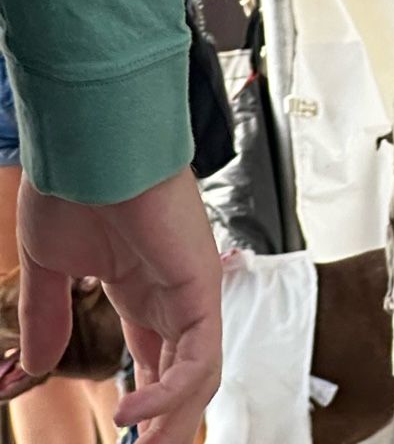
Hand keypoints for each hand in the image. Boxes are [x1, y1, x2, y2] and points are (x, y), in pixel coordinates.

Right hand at [18, 167, 220, 442]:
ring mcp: (191, 286)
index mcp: (143, 283)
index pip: (157, 356)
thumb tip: (33, 364)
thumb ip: (48, 315)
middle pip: (184, 373)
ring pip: (198, 375)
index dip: (146, 399)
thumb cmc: (73, 181)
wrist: (91, 140)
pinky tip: (131, 413)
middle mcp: (174, 288)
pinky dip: (170, 395)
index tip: (124, 431)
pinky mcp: (199, 284)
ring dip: (171, 422)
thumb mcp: (50, 264)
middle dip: (166, 423)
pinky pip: (198, 357)